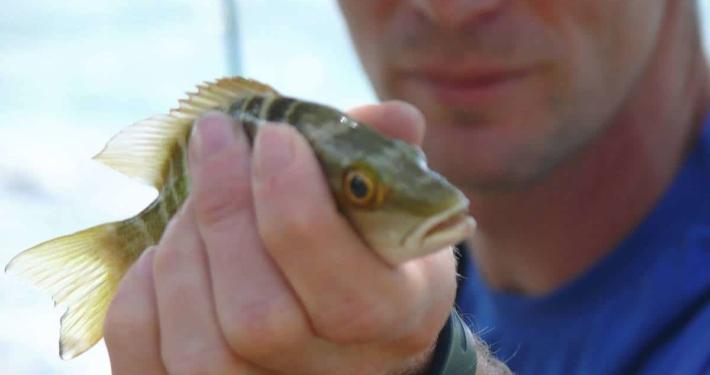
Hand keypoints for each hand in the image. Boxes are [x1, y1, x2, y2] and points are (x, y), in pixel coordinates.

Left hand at [104, 101, 457, 374]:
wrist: (355, 328)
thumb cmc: (372, 253)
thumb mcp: (395, 203)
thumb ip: (388, 157)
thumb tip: (390, 116)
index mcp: (394, 318)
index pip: (343, 291)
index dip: (294, 206)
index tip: (272, 134)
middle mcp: (335, 373)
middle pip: (258, 319)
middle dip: (225, 212)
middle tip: (217, 139)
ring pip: (201, 349)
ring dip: (184, 250)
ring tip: (195, 197)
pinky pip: (146, 363)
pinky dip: (141, 296)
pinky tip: (165, 254)